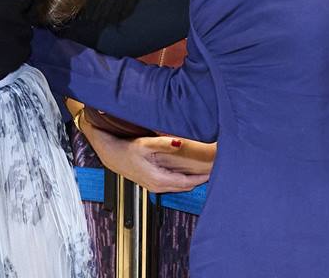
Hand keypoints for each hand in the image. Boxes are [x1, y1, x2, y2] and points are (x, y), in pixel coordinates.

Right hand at [79, 115, 212, 193]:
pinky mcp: (155, 181)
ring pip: (182, 185)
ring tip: (208, 168)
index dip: (204, 176)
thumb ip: (164, 144)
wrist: (110, 153)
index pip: (189, 183)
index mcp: (160, 180)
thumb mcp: (145, 144)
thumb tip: (180, 142)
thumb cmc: (126, 150)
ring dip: (195, 178)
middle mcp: (159, 186)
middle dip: (202, 178)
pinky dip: (186, 177)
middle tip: (217, 167)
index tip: (217, 169)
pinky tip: (191, 169)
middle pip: (188, 186)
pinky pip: (176, 182)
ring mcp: (157, 185)